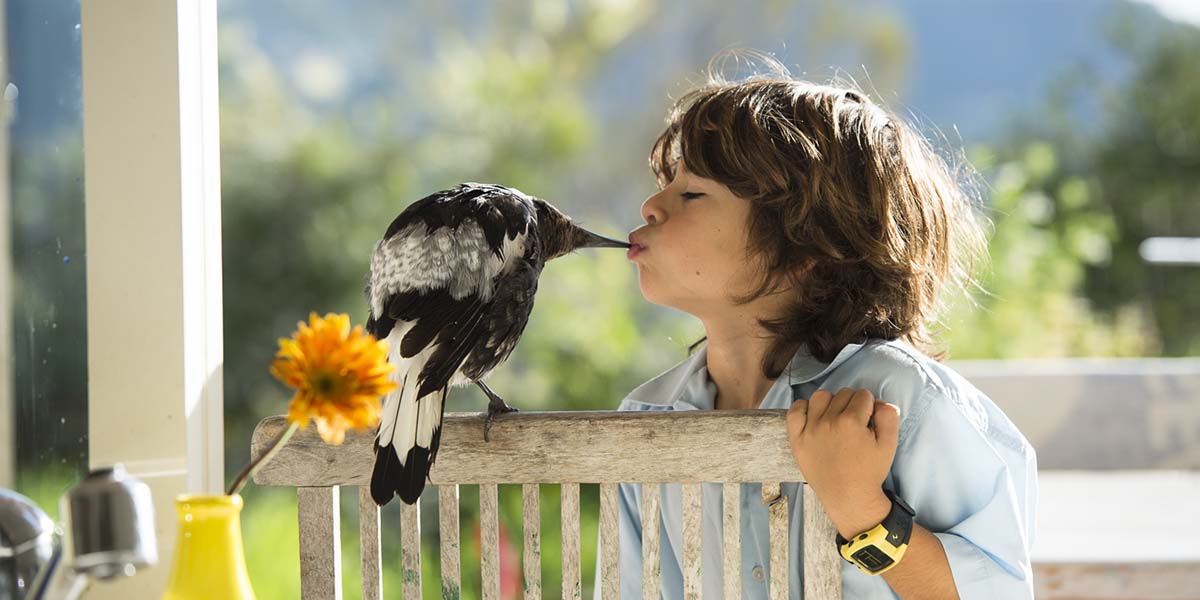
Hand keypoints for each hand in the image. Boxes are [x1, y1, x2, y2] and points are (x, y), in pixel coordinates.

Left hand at [786, 388, 900, 537]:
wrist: (848, 498)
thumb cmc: (869, 472)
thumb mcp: (888, 446)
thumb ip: (889, 418)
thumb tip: (880, 401)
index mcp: (852, 422)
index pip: (863, 395)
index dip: (869, 406)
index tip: (868, 420)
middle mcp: (828, 422)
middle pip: (843, 394)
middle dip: (852, 404)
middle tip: (854, 423)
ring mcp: (810, 429)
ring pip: (821, 397)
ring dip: (831, 403)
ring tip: (836, 418)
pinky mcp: (797, 438)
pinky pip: (795, 410)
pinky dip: (803, 408)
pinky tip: (813, 416)